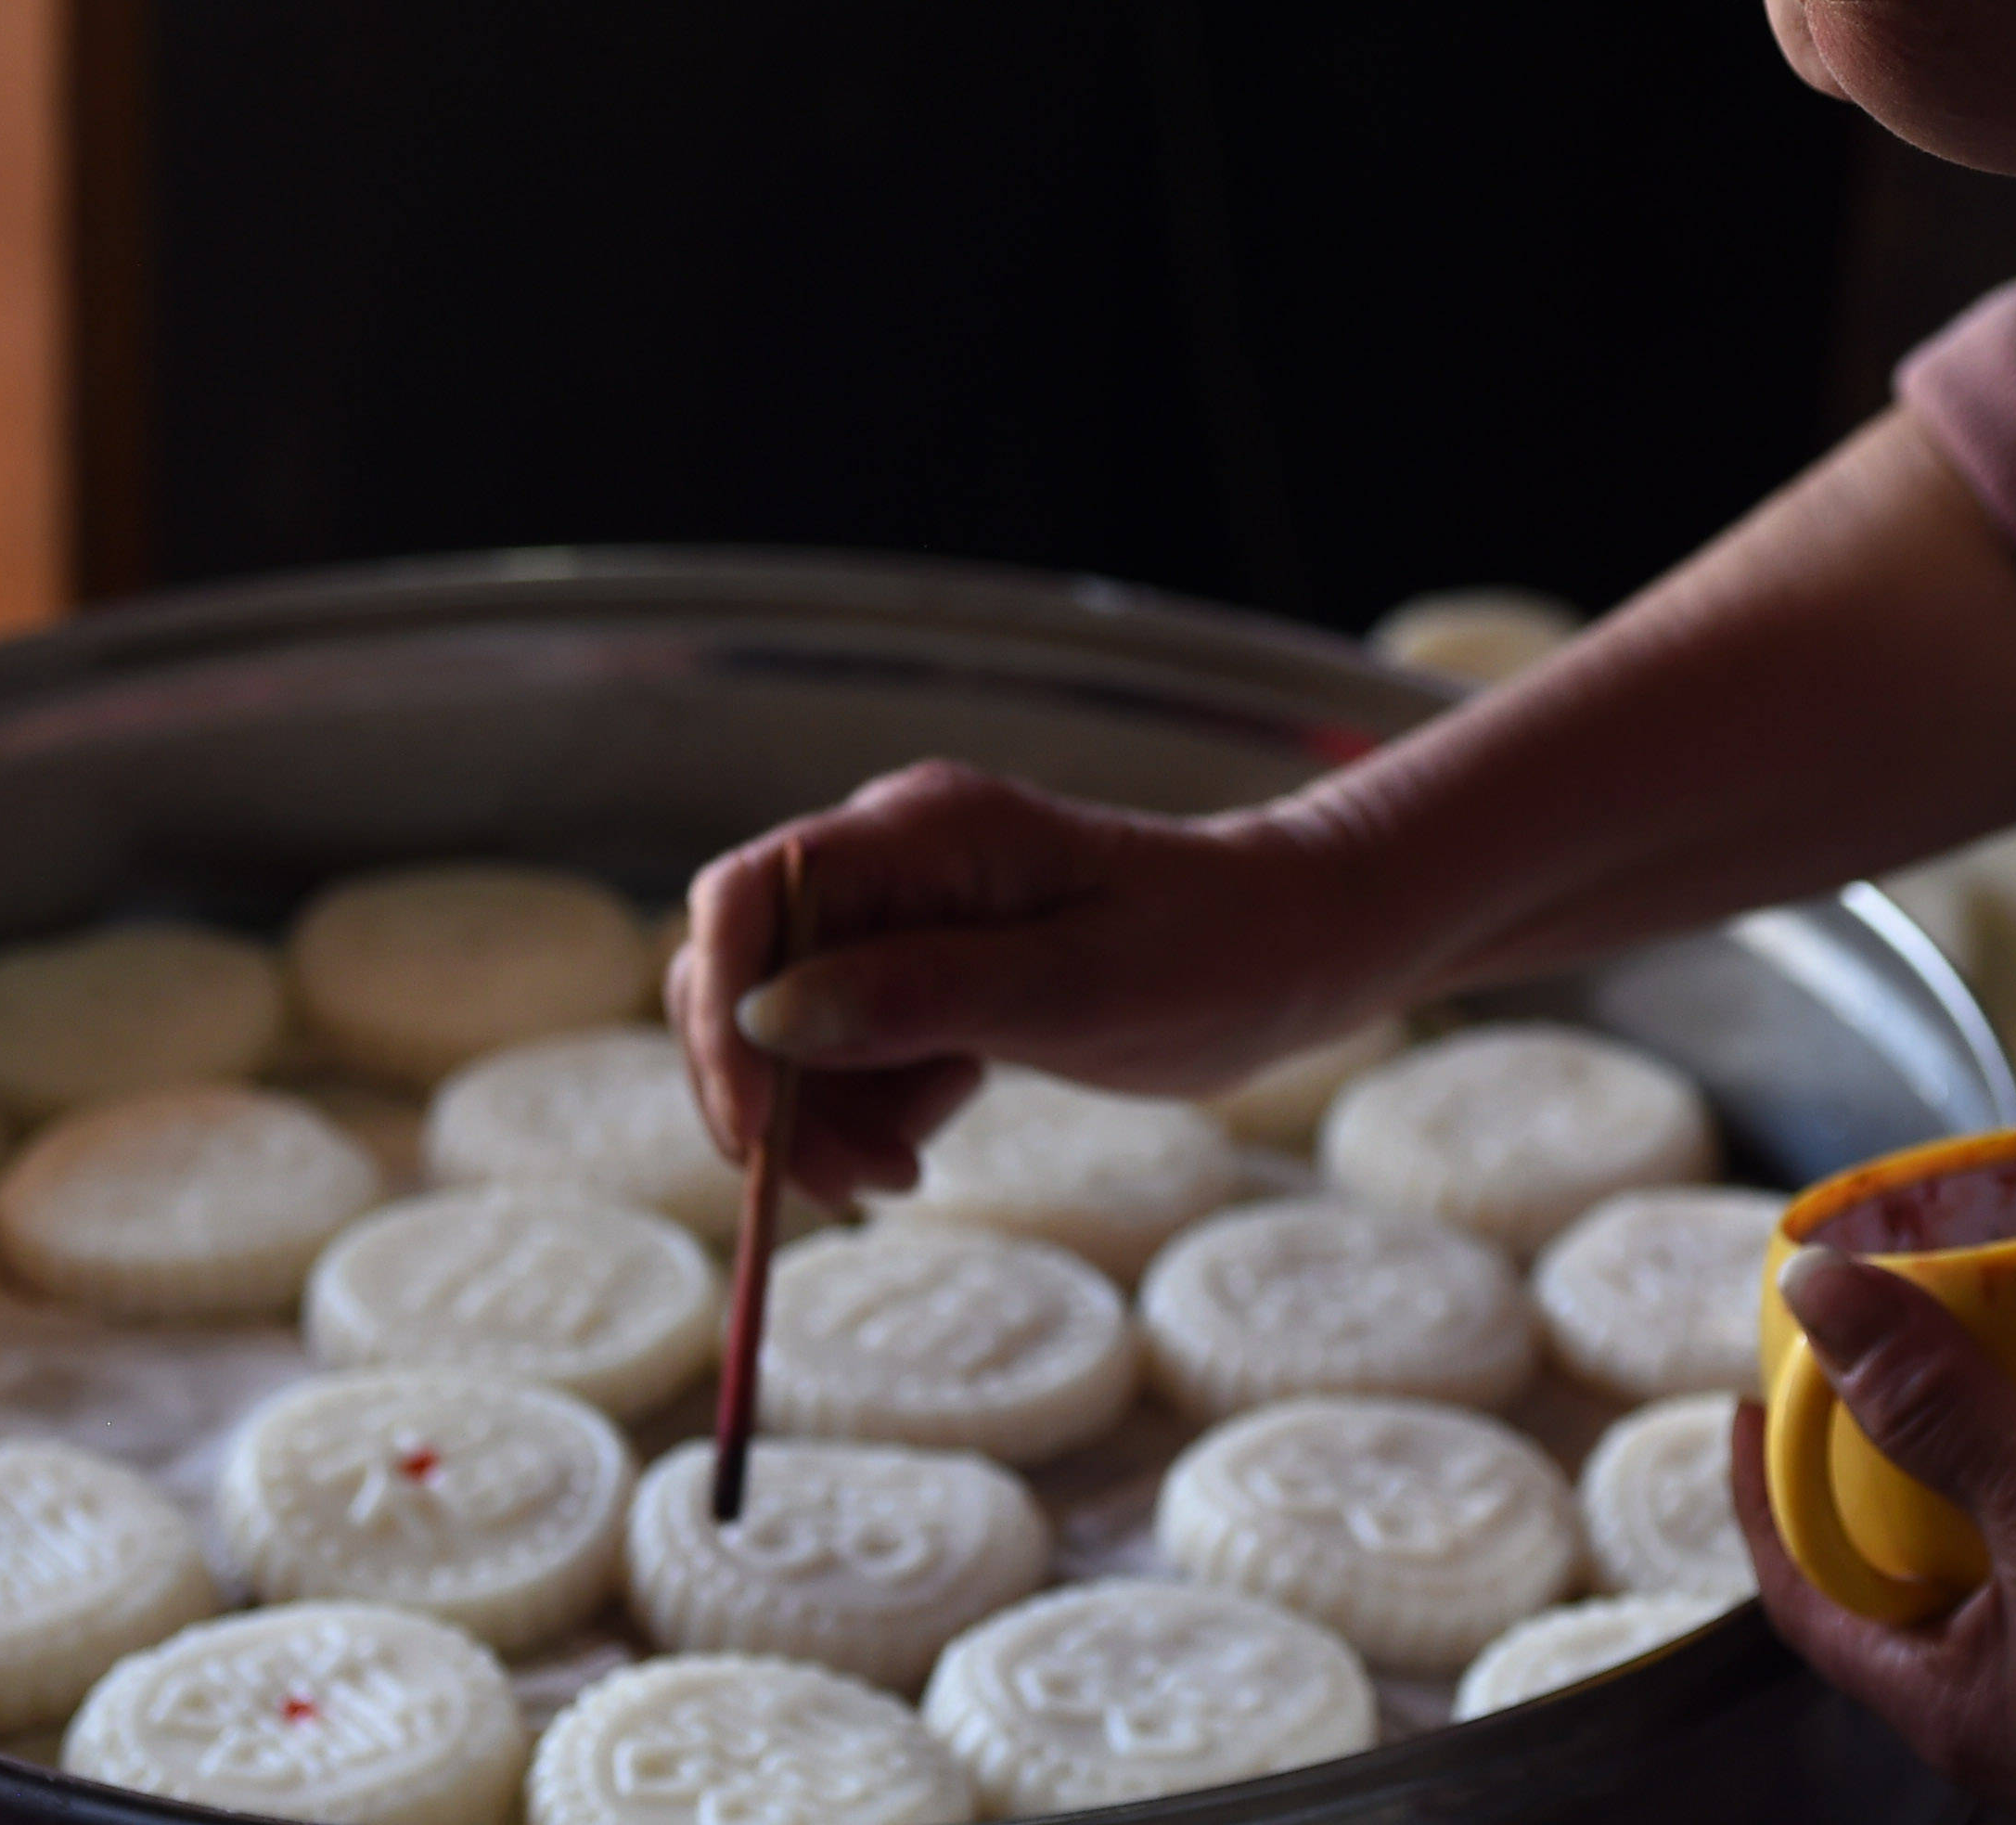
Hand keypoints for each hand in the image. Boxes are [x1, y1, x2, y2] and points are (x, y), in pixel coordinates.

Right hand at [669, 761, 1382, 1205]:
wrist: (1293, 951)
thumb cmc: (1212, 953)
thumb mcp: (1077, 989)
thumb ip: (923, 995)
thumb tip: (770, 1018)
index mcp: (922, 830)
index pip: (746, 897)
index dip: (723, 1014)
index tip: (762, 1130)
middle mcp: (892, 858)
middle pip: (743, 967)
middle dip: (766, 1086)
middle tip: (846, 1185)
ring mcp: (903, 912)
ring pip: (782, 1023)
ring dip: (814, 1114)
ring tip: (899, 1176)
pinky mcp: (922, 968)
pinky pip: (839, 1047)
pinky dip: (860, 1109)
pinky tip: (920, 1145)